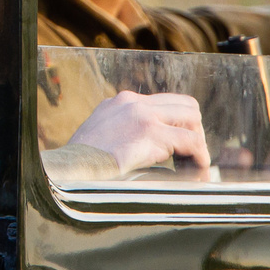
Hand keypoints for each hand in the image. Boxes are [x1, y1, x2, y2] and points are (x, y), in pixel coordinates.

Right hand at [70, 90, 209, 174]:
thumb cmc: (81, 163)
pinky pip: (190, 140)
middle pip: (184, 105)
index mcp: (121, 102)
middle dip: (193, 129)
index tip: (180, 144)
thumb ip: (122, 133)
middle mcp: (133, 102)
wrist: (70, 167)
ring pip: (191, 119)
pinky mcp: (150, 132)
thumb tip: (145, 148)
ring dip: (197, 142)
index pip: (164, 102)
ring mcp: (142, 114)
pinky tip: (197, 167)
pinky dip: (198, 155)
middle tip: (190, 154)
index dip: (178, 123)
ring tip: (195, 162)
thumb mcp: (101, 137)